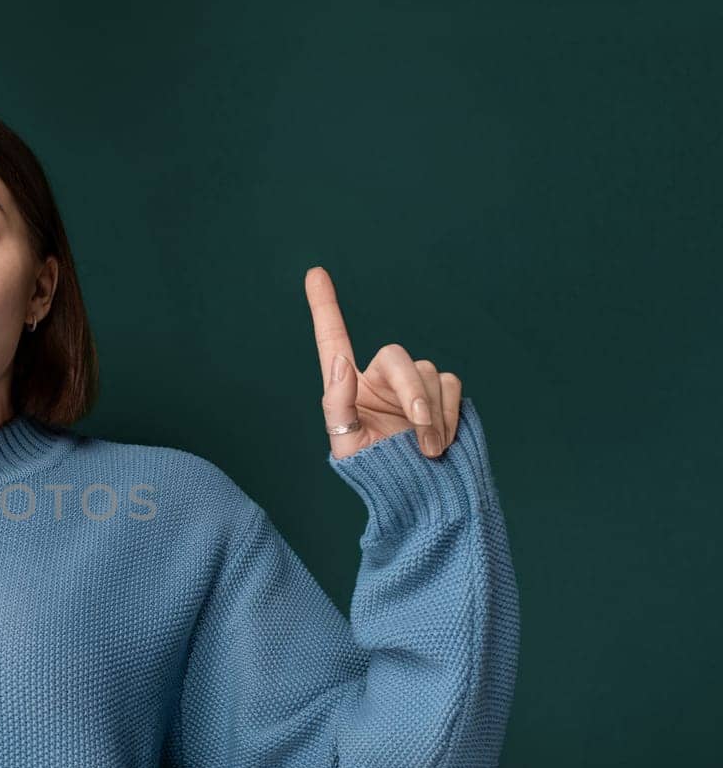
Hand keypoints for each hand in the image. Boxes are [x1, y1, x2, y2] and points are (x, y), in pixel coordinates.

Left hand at [306, 266, 461, 459]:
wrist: (418, 493)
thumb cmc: (376, 471)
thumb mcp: (346, 445)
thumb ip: (338, 403)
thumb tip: (341, 362)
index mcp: (348, 385)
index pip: (334, 340)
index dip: (324, 307)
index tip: (314, 273)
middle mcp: (380, 378)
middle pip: (398, 358)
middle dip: (413, 393)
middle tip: (420, 431)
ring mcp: (413, 384)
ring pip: (430, 372)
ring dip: (433, 413)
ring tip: (428, 449)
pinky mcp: (442, 394)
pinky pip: (452, 386)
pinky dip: (449, 414)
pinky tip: (441, 441)